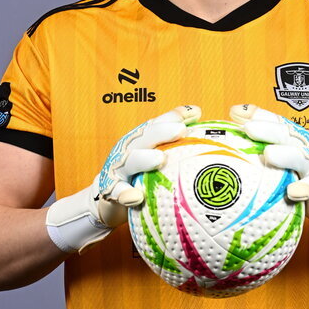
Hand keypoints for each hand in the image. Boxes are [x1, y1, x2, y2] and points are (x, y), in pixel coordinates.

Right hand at [96, 104, 201, 223]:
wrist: (111, 197)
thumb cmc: (141, 172)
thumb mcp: (156, 152)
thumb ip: (174, 135)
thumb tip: (197, 111)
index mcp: (142, 138)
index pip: (159, 123)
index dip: (174, 117)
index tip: (194, 113)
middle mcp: (129, 148)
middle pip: (145, 136)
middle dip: (162, 132)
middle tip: (181, 130)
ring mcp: (118, 167)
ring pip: (130, 161)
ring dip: (144, 159)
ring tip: (160, 159)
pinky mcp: (111, 189)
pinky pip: (118, 192)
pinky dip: (126, 194)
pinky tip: (136, 197)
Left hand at [229, 104, 308, 250]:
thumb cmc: (293, 172)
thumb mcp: (276, 151)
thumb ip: (258, 132)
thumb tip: (235, 110)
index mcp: (291, 136)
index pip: (274, 121)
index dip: (258, 116)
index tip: (237, 114)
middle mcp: (303, 146)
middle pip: (287, 134)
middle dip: (268, 130)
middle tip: (249, 129)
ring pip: (300, 157)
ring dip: (285, 155)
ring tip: (269, 155)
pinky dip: (303, 189)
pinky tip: (292, 192)